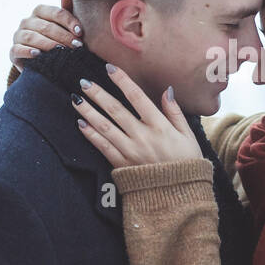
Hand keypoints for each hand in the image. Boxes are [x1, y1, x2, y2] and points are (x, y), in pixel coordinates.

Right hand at [10, 0, 84, 71]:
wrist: (41, 62)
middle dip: (63, 36)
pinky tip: (38, 55)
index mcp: (40, 11)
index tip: (80, 32)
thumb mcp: (64, 27)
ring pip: (32, 37)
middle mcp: (27, 21)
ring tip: (62, 52)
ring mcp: (18, 35)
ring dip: (48, 45)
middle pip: (46, 26)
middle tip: (77, 46)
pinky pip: (17, 49)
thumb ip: (67, 13)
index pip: (56, 13)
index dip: (69, 21)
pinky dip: (27, 51)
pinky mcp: (13, 51)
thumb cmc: (56, 40)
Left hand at [73, 63, 202, 167]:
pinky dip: (90, 135)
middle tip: (84, 82)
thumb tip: (167, 90)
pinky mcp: (121, 165)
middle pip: (116, 110)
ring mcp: (130, 151)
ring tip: (76, 99)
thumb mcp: (188, 135)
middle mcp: (142, 136)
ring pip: (105, 127)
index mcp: (160, 126)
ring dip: (88, 112)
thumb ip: (175, 112)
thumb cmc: (186, 163)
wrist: (178, 196)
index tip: (110, 69)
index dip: (123, 81)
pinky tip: (81, 124)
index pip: (138, 97)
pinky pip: (102, 147)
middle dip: (98, 94)